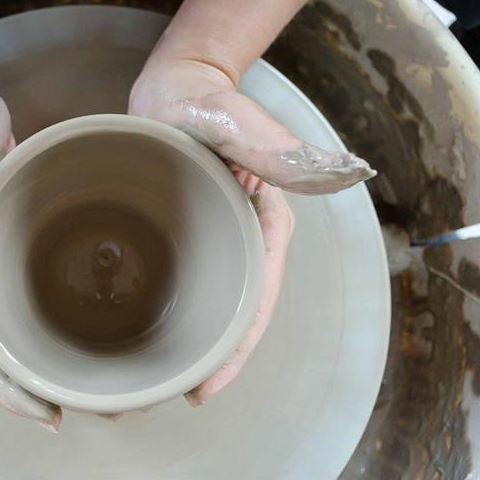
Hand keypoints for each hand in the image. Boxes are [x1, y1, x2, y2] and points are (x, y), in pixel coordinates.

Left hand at [130, 58, 369, 404]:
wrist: (177, 86)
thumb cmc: (207, 100)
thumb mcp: (237, 122)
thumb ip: (274, 149)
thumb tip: (336, 172)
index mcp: (265, 225)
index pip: (256, 301)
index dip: (234, 350)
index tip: (203, 387)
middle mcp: (245, 239)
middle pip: (233, 314)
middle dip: (209, 360)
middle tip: (168, 393)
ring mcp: (217, 237)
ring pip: (209, 302)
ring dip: (188, 341)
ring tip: (151, 376)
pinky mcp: (191, 232)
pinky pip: (185, 279)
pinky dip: (170, 307)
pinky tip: (143, 326)